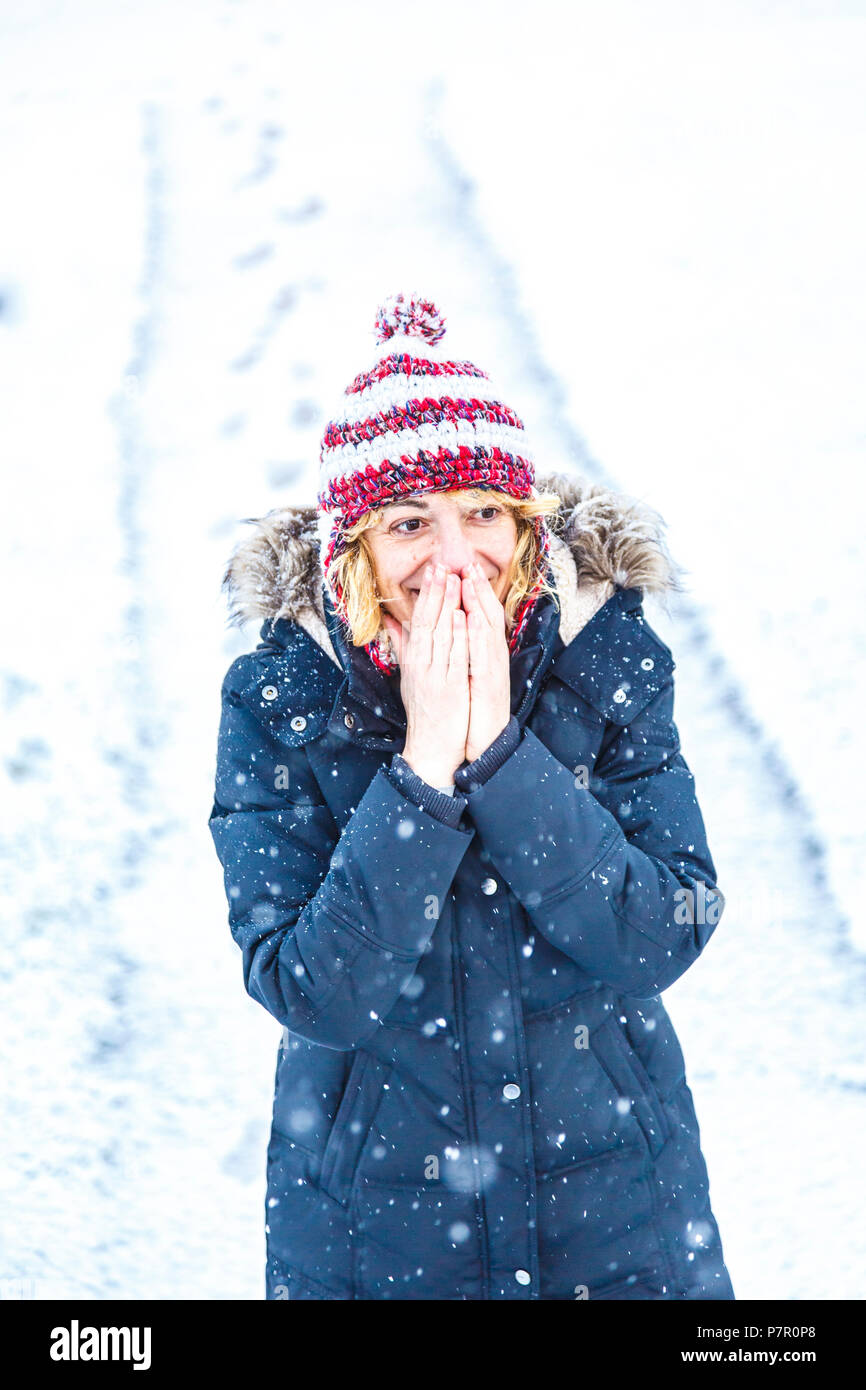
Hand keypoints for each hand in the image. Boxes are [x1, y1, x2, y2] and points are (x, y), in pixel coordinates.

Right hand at [381, 561, 469, 786]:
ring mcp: (436, 675)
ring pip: (441, 634)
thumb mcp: (409, 677)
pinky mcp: (451, 687)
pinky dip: (457, 635)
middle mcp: (422, 665)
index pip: (418, 620)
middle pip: (428, 621)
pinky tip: (461, 616)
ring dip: (447, 605)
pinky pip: (454, 656)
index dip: (426, 594)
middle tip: (442, 564)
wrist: (430, 746)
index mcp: (413, 660)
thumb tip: (391, 623)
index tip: (432, 570)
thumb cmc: (423, 711)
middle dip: (436, 591)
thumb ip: (403, 648)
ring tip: (454, 580)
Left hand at [460, 560, 510, 762]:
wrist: (483, 739)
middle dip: (476, 587)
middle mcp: (491, 655)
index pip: (477, 614)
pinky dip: (476, 634)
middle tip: (467, 562)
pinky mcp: (489, 681)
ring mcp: (492, 666)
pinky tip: (469, 617)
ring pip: (486, 628)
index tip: (459, 568)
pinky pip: (482, 654)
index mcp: (482, 651)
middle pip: (486, 614)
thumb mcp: (456, 674)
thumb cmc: (469, 707)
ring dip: (478, 603)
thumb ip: (444, 650)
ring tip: (468, 579)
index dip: (470, 591)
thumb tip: (428, 629)